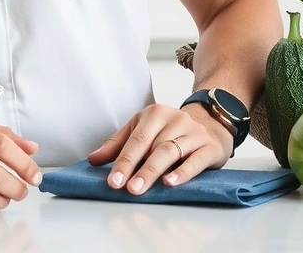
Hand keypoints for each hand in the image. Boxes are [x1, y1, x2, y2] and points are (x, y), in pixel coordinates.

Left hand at [86, 103, 232, 195]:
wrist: (209, 123)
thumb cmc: (170, 130)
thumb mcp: (142, 129)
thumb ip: (118, 144)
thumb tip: (92, 159)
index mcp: (155, 114)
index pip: (136, 139)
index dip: (123, 161)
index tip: (113, 181)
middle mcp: (175, 120)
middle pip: (153, 147)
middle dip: (138, 169)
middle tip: (127, 188)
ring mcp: (193, 133)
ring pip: (171, 152)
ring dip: (154, 172)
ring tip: (141, 187)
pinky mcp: (209, 147)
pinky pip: (196, 160)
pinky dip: (183, 172)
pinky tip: (171, 182)